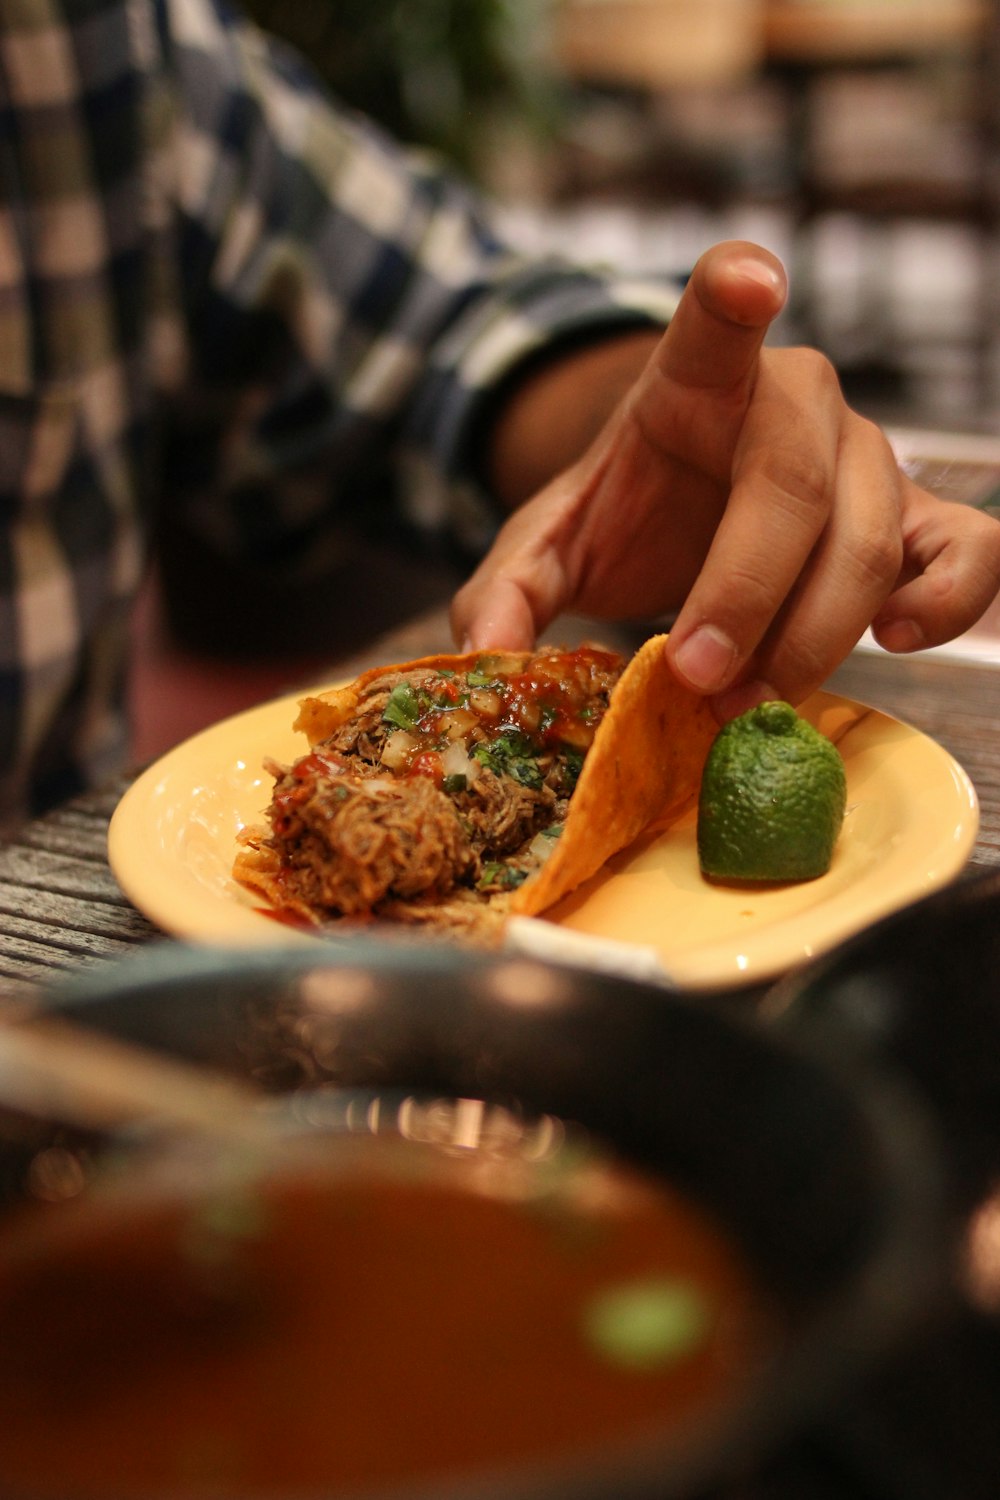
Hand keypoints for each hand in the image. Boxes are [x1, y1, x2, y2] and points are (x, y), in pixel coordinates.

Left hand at [451, 241, 999, 716]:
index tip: (747, 280)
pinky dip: (948, 600)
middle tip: (696, 681)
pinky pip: (969, 550)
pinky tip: (896, 640)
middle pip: (792, 486)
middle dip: (744, 598)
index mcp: (695, 379)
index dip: (733, 295)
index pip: (716, 317)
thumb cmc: (625, 515)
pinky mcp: (916, 515)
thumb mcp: (548, 546)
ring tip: (745, 703)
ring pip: (870, 540)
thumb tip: (483, 657)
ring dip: (810, 638)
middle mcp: (797, 401)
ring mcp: (868, 456)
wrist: (687, 520)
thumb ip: (506, 591)